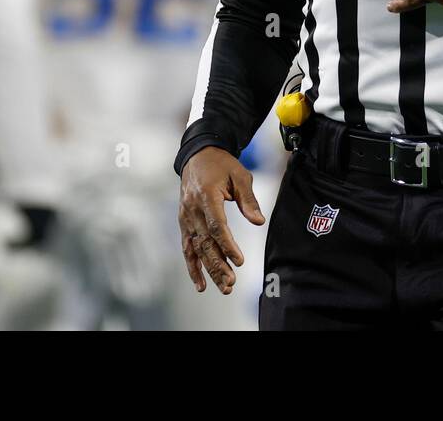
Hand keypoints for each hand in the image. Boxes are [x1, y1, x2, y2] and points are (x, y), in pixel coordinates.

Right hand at [178, 147, 264, 294]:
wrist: (198, 154)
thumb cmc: (222, 164)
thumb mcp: (240, 175)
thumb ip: (248, 200)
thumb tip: (258, 222)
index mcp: (206, 196)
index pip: (217, 226)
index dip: (227, 245)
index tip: (239, 260)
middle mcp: (192, 209)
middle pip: (205, 242)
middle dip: (218, 264)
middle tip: (231, 282)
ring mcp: (186, 217)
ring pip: (197, 249)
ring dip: (209, 270)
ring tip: (223, 287)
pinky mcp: (184, 222)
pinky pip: (187, 248)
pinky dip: (193, 267)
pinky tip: (201, 284)